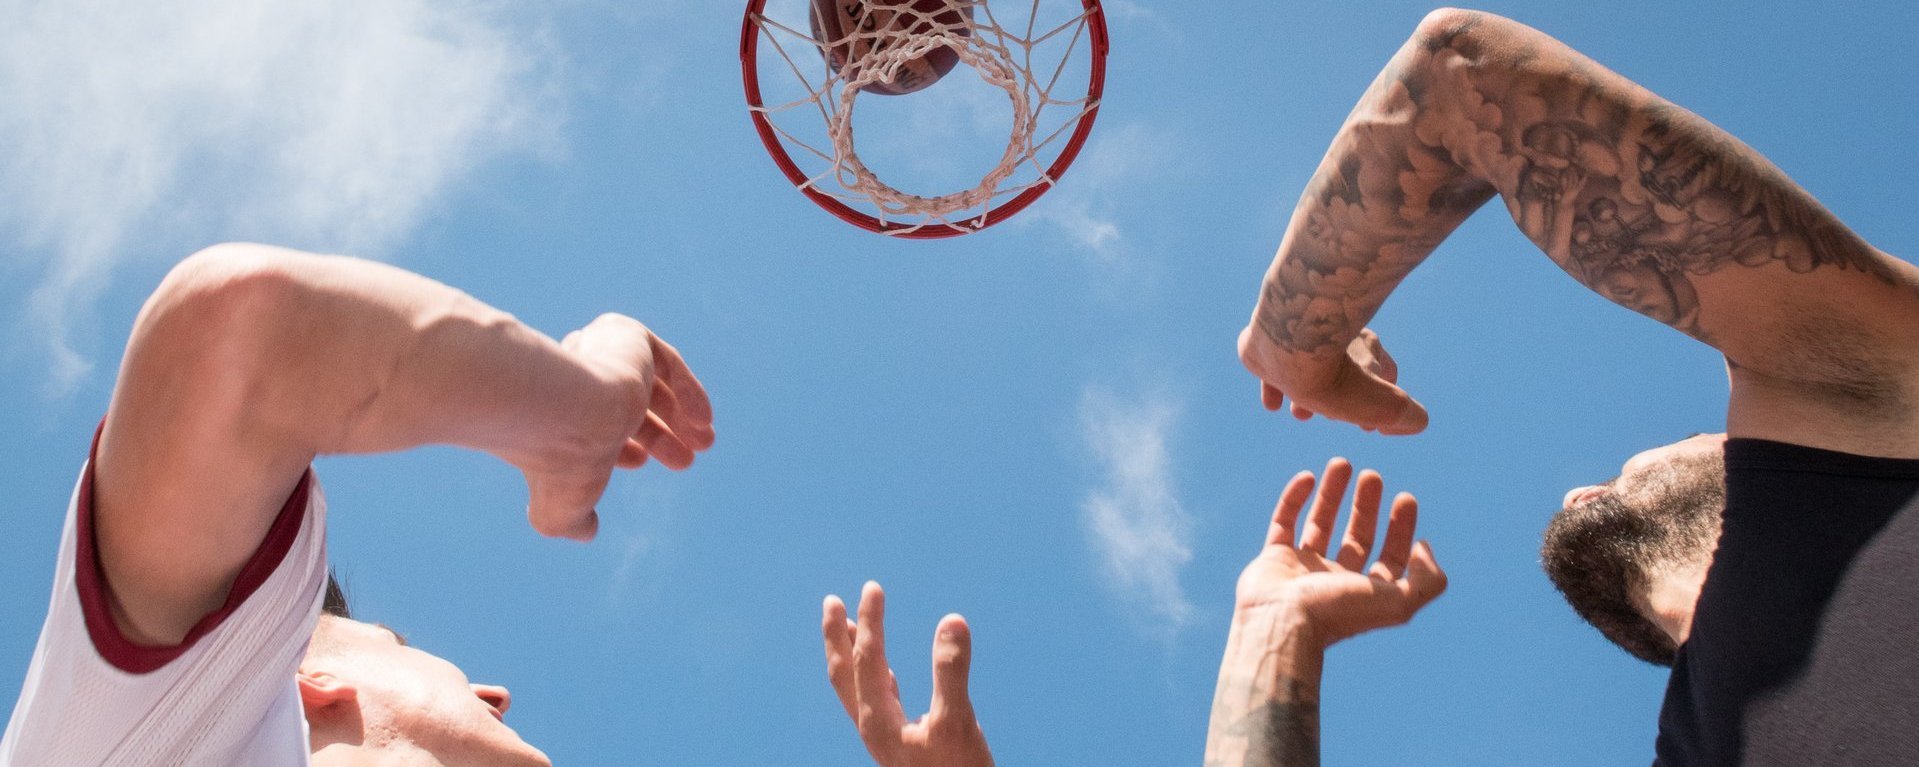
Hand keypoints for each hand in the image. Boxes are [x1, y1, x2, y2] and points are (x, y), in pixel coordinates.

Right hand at [524, 313, 714, 539]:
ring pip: (647, 382)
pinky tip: (703, 421)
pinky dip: (687, 389)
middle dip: (659, 434)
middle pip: (624, 402)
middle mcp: (573, 378)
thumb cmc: (557, 461)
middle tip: (686, 460)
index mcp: (555, 412)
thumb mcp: (559, 506)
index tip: (639, 463)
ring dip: (679, 416)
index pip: (593, 424)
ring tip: (704, 444)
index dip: (623, 445)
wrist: (559, 412)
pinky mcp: (625, 335)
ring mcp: (598, 353)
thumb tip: (587, 531)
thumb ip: (571, 521)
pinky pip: (665, 360)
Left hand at [823, 583, 993, 766]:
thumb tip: (951, 620)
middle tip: (832, 602)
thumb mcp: (957, 723)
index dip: (870, 620)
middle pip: (843, 675)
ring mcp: (884, 738)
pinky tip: (886, 673)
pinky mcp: (900, 745)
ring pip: (855, 688)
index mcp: (878, 720)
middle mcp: (873, 728)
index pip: (866, 659)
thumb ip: (951, 673)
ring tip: (850, 626)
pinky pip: (875, 702)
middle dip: (837, 637)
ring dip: (850, 654)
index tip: (873, 587)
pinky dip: (874, 677)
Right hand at [1234, 458, 1446, 647]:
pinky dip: (1295, 498)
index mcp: (1365, 594)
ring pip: (1321, 524)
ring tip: (1342, 462)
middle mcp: (1336, 581)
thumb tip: (1424, 548)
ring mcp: (1304, 568)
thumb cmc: (1338, 613)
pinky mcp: (1274, 557)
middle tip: (1373, 476)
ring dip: (1333, 494)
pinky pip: (1284, 521)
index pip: (1390, 557)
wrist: (1281, 622)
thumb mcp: (1399, 602)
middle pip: (1357, 537)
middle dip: (1367, 505)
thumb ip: (1427, 580)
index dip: (1401, 528)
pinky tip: (1309, 476)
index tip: (1405, 498)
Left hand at [1237, 324, 1427, 434]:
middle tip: (1330, 418)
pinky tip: (1273, 404)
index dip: (1380, 402)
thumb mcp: (1383, 405)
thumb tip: (1402, 423)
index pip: (1386, 374)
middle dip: (1338, 399)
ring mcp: (1304, 332)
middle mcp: (1339, 334)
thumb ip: (1405, 416)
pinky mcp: (1270, 337)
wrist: (1281, 341)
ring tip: (1299, 415)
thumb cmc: (1332, 374)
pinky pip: (1275, 360)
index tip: (1366, 426)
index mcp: (1368, 347)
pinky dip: (1276, 384)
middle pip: (1345, 370)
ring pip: (1310, 366)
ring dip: (1307, 394)